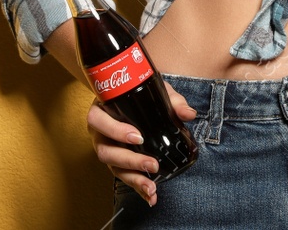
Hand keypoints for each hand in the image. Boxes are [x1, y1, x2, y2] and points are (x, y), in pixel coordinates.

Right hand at [86, 80, 197, 206]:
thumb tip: (188, 114)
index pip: (98, 120)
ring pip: (113, 168)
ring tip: (151, 188)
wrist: (128, 95)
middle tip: (152, 164)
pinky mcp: (117, 162)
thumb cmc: (137, 92)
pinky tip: (151, 197)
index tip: (137, 137)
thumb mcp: (153, 90)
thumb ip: (172, 101)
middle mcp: (99, 133)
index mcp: (101, 110)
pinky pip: (124, 176)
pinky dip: (137, 188)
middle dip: (129, 161)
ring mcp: (107, 149)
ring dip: (133, 179)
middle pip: (106, 151)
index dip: (115, 130)